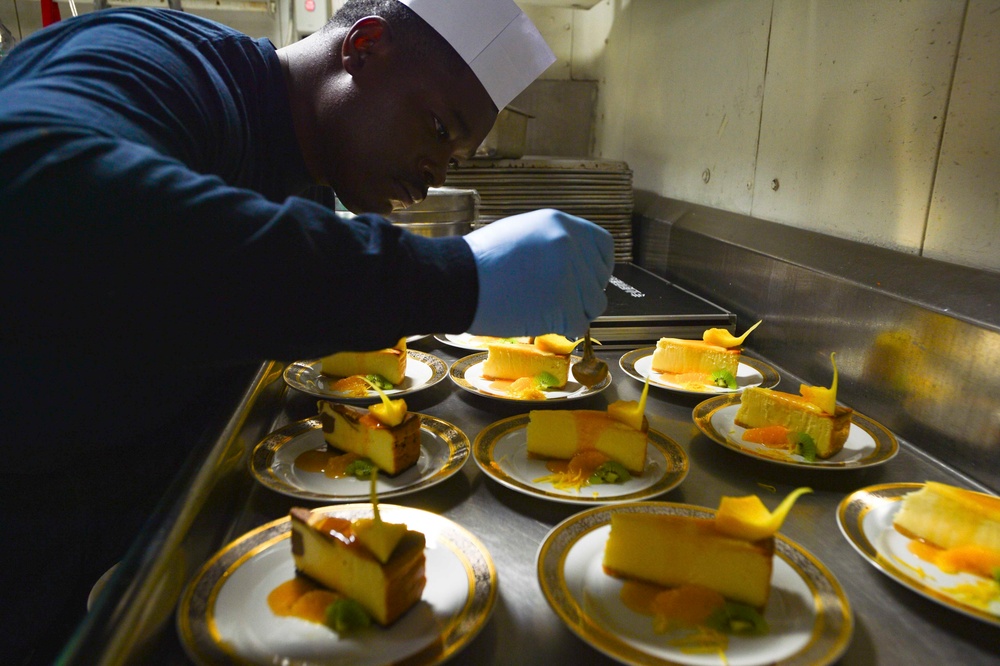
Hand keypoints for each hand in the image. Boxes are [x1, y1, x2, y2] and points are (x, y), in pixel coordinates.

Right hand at [463, 209, 613, 337]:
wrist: (456, 280)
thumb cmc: (479, 262)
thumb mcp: (522, 233)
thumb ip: (553, 244)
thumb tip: (574, 265)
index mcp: (561, 223)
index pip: (603, 246)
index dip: (597, 268)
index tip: (586, 281)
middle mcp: (570, 244)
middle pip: (598, 280)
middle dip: (581, 295)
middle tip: (553, 301)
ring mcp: (569, 273)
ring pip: (594, 304)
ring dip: (573, 313)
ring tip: (543, 310)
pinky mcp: (563, 303)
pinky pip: (578, 325)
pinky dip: (562, 329)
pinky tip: (539, 320)